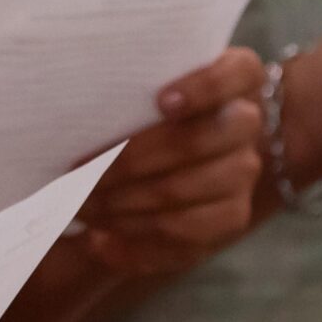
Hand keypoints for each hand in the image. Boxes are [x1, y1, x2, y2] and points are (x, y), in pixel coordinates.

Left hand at [78, 49, 264, 274]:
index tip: (161, 102)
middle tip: (74, 172)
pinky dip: (136, 245)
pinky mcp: (231, 217)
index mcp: (239, 76)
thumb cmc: (152, 101)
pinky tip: (98, 242)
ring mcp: (244, 173)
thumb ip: (131, 81)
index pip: (232, 76)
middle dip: (125, 163)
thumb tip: (76, 90)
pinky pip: (185, 239)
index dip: (201, 90)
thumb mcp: (148, 80)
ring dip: (120, 205)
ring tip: (76, 205)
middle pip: (191, 144)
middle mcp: (247, 124)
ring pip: (180, 193)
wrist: (188, 143)